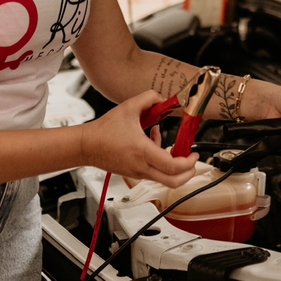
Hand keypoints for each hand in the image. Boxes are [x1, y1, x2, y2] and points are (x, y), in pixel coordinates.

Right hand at [80, 91, 197, 186]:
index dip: (189, 162)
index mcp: (143, 152)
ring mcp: (137, 172)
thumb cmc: (104, 131)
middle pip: (173, 182)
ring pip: (164, 178)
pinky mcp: (133, 173)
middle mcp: (142, 166)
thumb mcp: (129, 107)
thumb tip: (163, 98)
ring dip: (173, 165)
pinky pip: (153, 172)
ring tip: (170, 147)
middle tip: (193, 161)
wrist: (86, 145)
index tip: (194, 153)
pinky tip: (153, 142)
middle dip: (188, 173)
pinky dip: (160, 162)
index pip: (173, 167)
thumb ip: (149, 98)